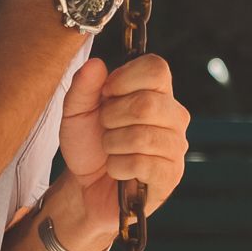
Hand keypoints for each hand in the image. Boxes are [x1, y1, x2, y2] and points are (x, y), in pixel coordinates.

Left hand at [52, 54, 190, 250]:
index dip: (126, 78)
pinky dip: (117, 167)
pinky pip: (141, 164)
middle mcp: (174, 115)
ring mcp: (175, 146)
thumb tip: (96, 64)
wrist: (86, 186)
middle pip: (147, 104)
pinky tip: (118, 170)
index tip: (107, 93)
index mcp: (158, 92)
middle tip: (105, 127)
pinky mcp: (171, 175)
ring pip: (142, 136)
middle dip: (111, 117)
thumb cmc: (88, 144)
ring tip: (110, 149)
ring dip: (112, 145)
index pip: (157, 68)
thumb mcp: (76, 112)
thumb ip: (83, 86)